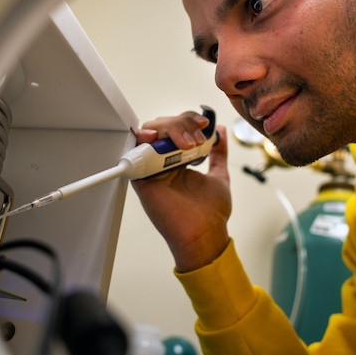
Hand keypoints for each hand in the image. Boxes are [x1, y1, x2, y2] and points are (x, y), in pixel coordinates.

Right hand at [131, 111, 231, 272]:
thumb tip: (220, 131)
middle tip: (197, 138)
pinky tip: (156, 140)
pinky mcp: (142, 180)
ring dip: (168, 130)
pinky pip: (135, 155)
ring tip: (188, 143)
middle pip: (162, 127)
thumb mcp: (219, 175)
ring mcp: (152, 170)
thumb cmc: (211, 213)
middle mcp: (163, 163)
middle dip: (181, 123)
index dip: (188, 120)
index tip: (205, 124)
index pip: (177, 128)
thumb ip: (218, 153)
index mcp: (179, 160)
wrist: (205, 234)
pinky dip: (142, 142)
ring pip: (149, 135)